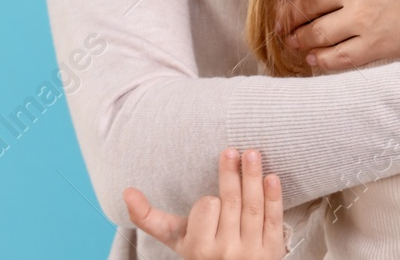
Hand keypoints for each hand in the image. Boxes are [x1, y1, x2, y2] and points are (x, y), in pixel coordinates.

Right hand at [123, 148, 284, 259]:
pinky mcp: (272, 251)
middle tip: (232, 150)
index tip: (210, 200)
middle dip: (231, 174)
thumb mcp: (176, 239)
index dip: (209, 201)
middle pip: (231, 203)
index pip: (206, 209)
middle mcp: (225, 253)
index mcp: (198, 249)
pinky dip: (273, 198)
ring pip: (253, 208)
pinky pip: (273, 221)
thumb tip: (126, 191)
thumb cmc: (201, 251)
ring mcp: (251, 252)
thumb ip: (149, 218)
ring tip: (252, 153)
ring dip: (253, 177)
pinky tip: (272, 178)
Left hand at [277, 0, 399, 70]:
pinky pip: (340, 57)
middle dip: (289, 11)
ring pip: (316, 32)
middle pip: (304, 2)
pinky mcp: (381, 43)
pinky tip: (316, 58)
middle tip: (282, 17)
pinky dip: (322, 60)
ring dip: (299, 37)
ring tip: (293, 39)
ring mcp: (363, 17)